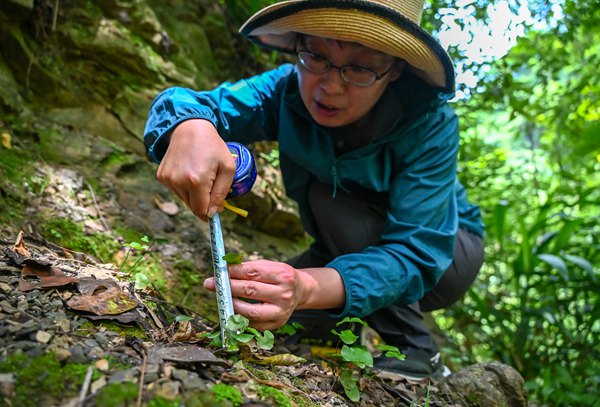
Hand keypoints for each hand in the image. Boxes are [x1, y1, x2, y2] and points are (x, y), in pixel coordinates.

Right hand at [156, 119, 235, 220]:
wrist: (190, 128)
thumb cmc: (213, 147)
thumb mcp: (228, 168)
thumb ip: (221, 193)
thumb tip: (213, 213)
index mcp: (196, 181)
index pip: (201, 211)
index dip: (210, 213)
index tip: (217, 210)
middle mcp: (178, 181)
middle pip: (192, 207)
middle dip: (203, 201)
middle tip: (211, 184)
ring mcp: (167, 179)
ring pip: (184, 199)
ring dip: (193, 194)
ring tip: (199, 174)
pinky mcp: (161, 176)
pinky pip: (175, 190)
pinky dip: (183, 186)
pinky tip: (188, 171)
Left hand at [203, 260, 345, 330]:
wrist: (301, 291)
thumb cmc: (279, 276)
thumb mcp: (270, 266)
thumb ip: (249, 267)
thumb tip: (224, 270)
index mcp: (283, 275)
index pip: (253, 272)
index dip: (233, 272)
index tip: (218, 271)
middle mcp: (284, 294)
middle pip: (250, 290)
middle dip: (227, 287)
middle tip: (210, 284)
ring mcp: (282, 311)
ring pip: (250, 312)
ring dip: (231, 305)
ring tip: (221, 299)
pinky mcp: (278, 324)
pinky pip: (253, 324)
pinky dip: (239, 318)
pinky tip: (231, 311)